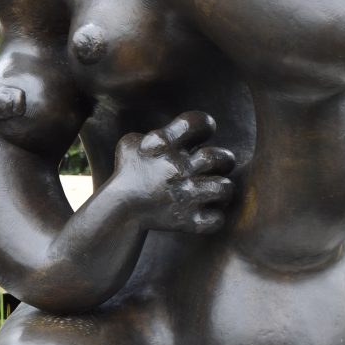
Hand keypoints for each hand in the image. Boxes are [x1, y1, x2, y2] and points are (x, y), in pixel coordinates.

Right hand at [114, 111, 234, 232]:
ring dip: (223, 188)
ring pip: (225, 188)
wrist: (119, 210)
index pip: (197, 122)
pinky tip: (208, 210)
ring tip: (216, 189)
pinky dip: (215, 217)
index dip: (206, 125)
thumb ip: (158, 133)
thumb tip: (181, 132)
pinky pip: (217, 219)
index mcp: (163, 145)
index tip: (202, 135)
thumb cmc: (129, 173)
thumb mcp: (132, 143)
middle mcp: (176, 169)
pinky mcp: (188, 221)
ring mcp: (184, 196)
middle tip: (216, 166)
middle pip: (218, 157)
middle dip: (223, 159)